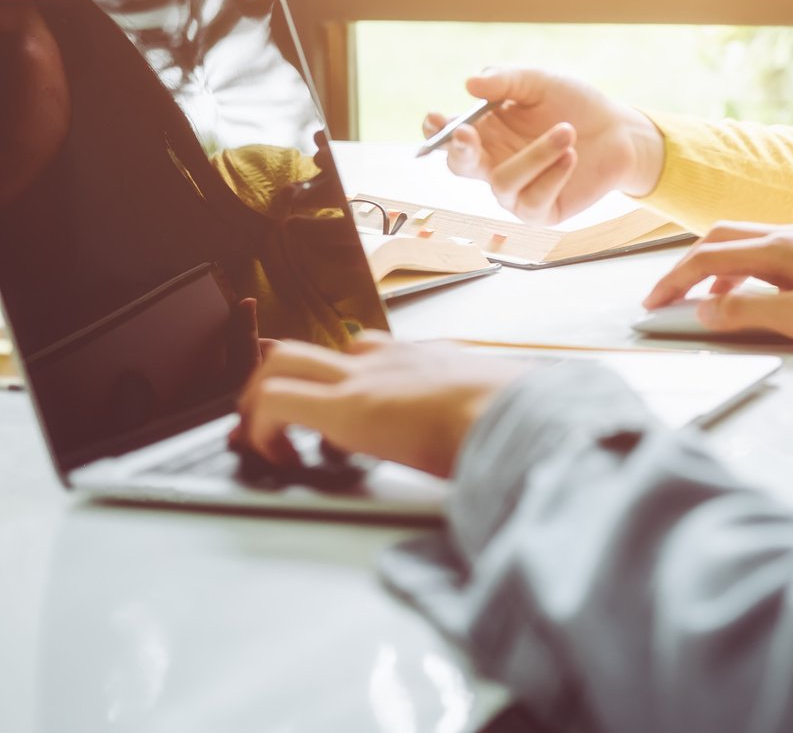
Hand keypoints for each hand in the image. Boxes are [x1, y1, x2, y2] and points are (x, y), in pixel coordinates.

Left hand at [235, 333, 540, 477]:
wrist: (521, 417)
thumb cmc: (521, 422)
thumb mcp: (502, 413)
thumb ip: (491, 419)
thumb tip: (509, 443)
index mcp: (428, 360)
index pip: (370, 350)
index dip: (344, 378)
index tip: (339, 416)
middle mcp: (391, 359)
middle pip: (314, 346)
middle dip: (280, 378)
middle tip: (271, 416)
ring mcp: (366, 376)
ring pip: (283, 359)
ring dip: (260, 395)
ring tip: (259, 435)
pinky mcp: (347, 407)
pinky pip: (276, 402)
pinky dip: (263, 430)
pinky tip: (277, 459)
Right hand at [423, 67, 664, 225]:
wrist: (619, 131)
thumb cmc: (574, 104)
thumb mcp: (540, 82)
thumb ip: (506, 80)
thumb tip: (469, 83)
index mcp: (485, 131)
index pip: (448, 135)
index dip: (436, 131)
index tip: (435, 119)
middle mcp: (493, 162)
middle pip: (460, 166)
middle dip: (459, 152)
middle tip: (467, 134)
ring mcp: (515, 191)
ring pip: (502, 183)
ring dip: (534, 156)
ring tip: (567, 131)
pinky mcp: (541, 211)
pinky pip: (532, 201)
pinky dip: (552, 176)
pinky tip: (571, 156)